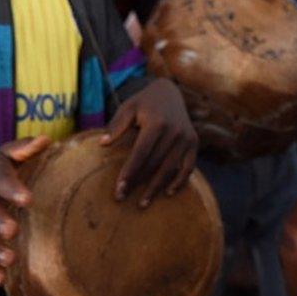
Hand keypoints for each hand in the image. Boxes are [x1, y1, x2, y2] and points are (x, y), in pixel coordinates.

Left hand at [100, 79, 197, 207]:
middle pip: (154, 164)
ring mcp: (186, 138)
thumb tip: (102, 144)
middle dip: (138, 183)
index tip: (118, 188)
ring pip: (170, 169)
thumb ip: (116, 126)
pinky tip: (168, 193)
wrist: (170, 92)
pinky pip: (189, 167)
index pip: (141, 153)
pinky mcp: (194, 143)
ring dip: (156, 188)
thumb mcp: (128, 107)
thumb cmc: (143, 102)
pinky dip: (180, 181)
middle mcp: (174, 131)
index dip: (129, 172)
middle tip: (122, 198)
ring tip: (142, 203)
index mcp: (157, 123)